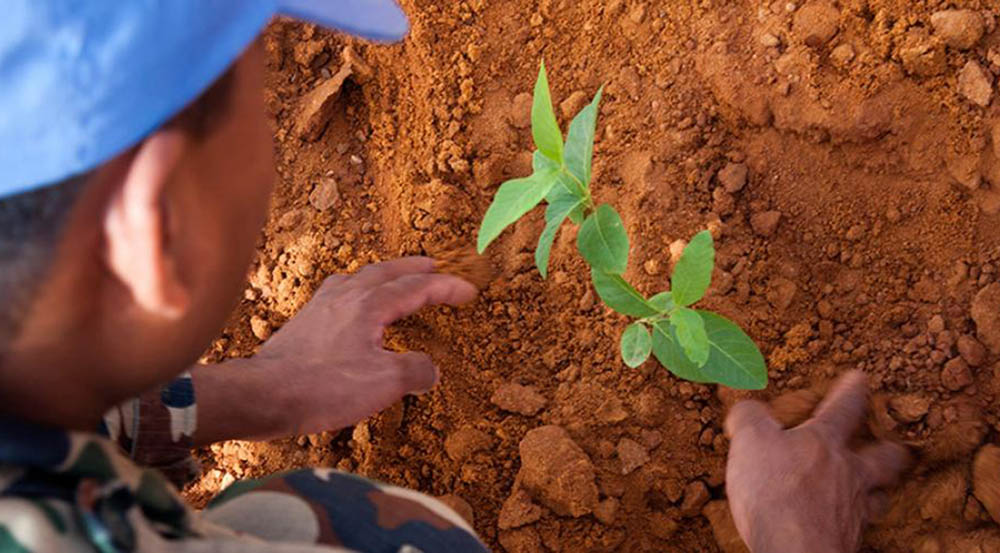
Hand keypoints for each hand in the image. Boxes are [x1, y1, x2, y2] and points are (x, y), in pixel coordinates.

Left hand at [192, 257, 476, 443]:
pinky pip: (341, 292)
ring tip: (396, 279)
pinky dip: (360, 290)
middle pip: (388, 271)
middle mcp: (346, 295)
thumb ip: (415, 371)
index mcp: (370, 304)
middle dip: (415, 268)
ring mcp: (322, 305)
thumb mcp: (383, 383)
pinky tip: (353, 305)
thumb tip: (430, 369)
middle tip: (435, 265)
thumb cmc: (322, 387)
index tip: (469, 291)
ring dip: (385, 275)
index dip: (446, 288)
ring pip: (361, 278)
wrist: (263, 394)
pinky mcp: (305, 321)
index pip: (417, 288)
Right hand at [724, 371, 907, 552]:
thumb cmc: (776, 493)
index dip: (852, 389)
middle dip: (889, 449)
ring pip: (878, 496)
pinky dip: (852, 523)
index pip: (845, 406)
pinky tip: (843, 524)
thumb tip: (746, 408)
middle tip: (893, 445)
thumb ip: (749, 418)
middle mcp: (848, 474)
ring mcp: (853, 511)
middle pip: (884, 457)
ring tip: (874, 490)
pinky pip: (858, 528)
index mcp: (825, 442)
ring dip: (877, 490)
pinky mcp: (846, 541)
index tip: (860, 377)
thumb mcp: (750, 441)